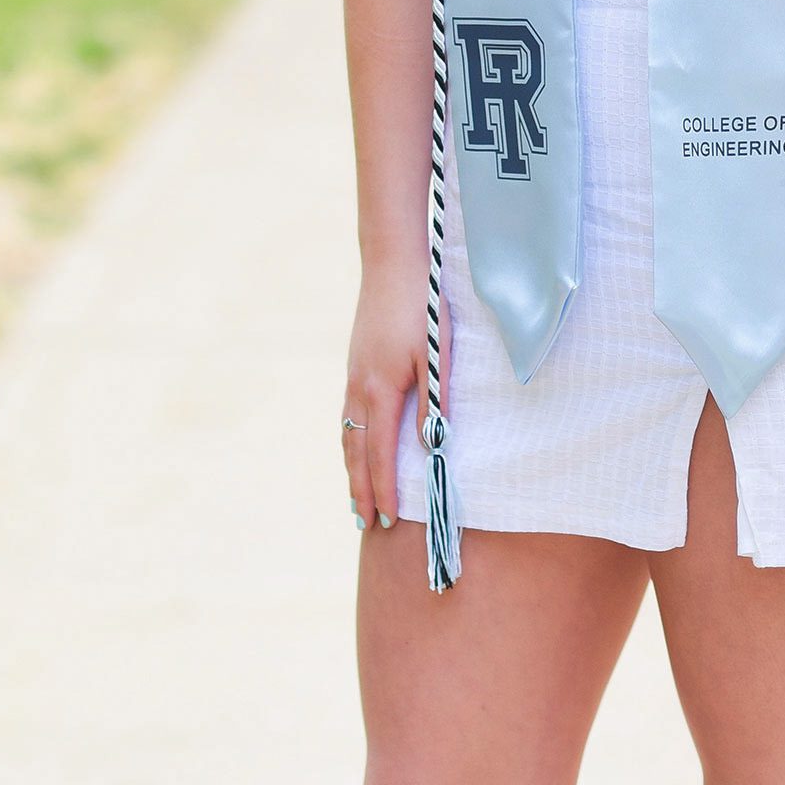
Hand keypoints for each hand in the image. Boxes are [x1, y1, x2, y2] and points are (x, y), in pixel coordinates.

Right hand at [341, 255, 451, 534]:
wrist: (393, 261)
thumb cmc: (422, 306)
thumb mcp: (436, 353)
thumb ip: (433, 400)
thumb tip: (431, 445)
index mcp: (380, 390)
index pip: (380, 454)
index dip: (384, 488)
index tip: (388, 519)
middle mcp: (359, 389)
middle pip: (356, 451)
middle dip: (361, 488)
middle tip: (366, 522)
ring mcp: (353, 375)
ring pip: (347, 434)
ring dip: (352, 468)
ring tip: (356, 496)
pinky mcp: (355, 363)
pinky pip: (347, 415)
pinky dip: (350, 441)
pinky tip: (356, 445)